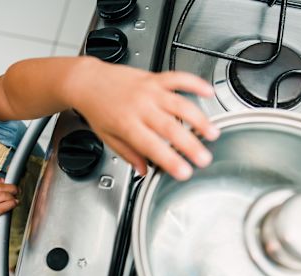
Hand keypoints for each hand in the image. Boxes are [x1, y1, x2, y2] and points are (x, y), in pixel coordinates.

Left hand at [72, 60, 219, 179]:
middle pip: (169, 127)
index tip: (184, 172)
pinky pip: (178, 78)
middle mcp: (140, 107)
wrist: (88, 82)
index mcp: (126, 125)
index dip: (170, 160)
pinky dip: (195, 83)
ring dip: (199, 118)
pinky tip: (208, 92)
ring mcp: (149, 91)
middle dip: (190, 145)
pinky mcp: (154, 78)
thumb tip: (144, 171)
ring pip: (179, 104)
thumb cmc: (97, 109)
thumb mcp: (107, 138)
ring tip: (213, 132)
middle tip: (204, 158)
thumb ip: (128, 154)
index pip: (151, 147)